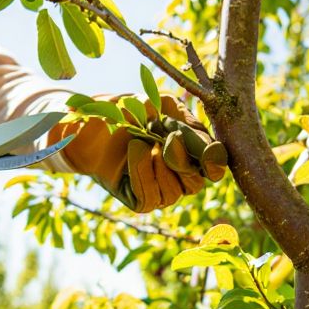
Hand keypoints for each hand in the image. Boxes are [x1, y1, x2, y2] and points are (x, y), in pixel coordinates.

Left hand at [48, 94, 226, 211]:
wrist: (92, 119)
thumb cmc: (129, 110)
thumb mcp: (164, 107)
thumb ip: (190, 124)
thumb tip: (210, 148)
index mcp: (192, 154)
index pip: (215, 168)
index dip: (215, 163)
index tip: (209, 154)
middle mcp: (179, 176)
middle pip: (196, 183)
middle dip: (182, 160)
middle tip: (168, 138)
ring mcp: (160, 190)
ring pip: (174, 192)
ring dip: (158, 164)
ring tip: (142, 140)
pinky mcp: (140, 200)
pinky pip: (150, 196)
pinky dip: (142, 170)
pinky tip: (134, 150)